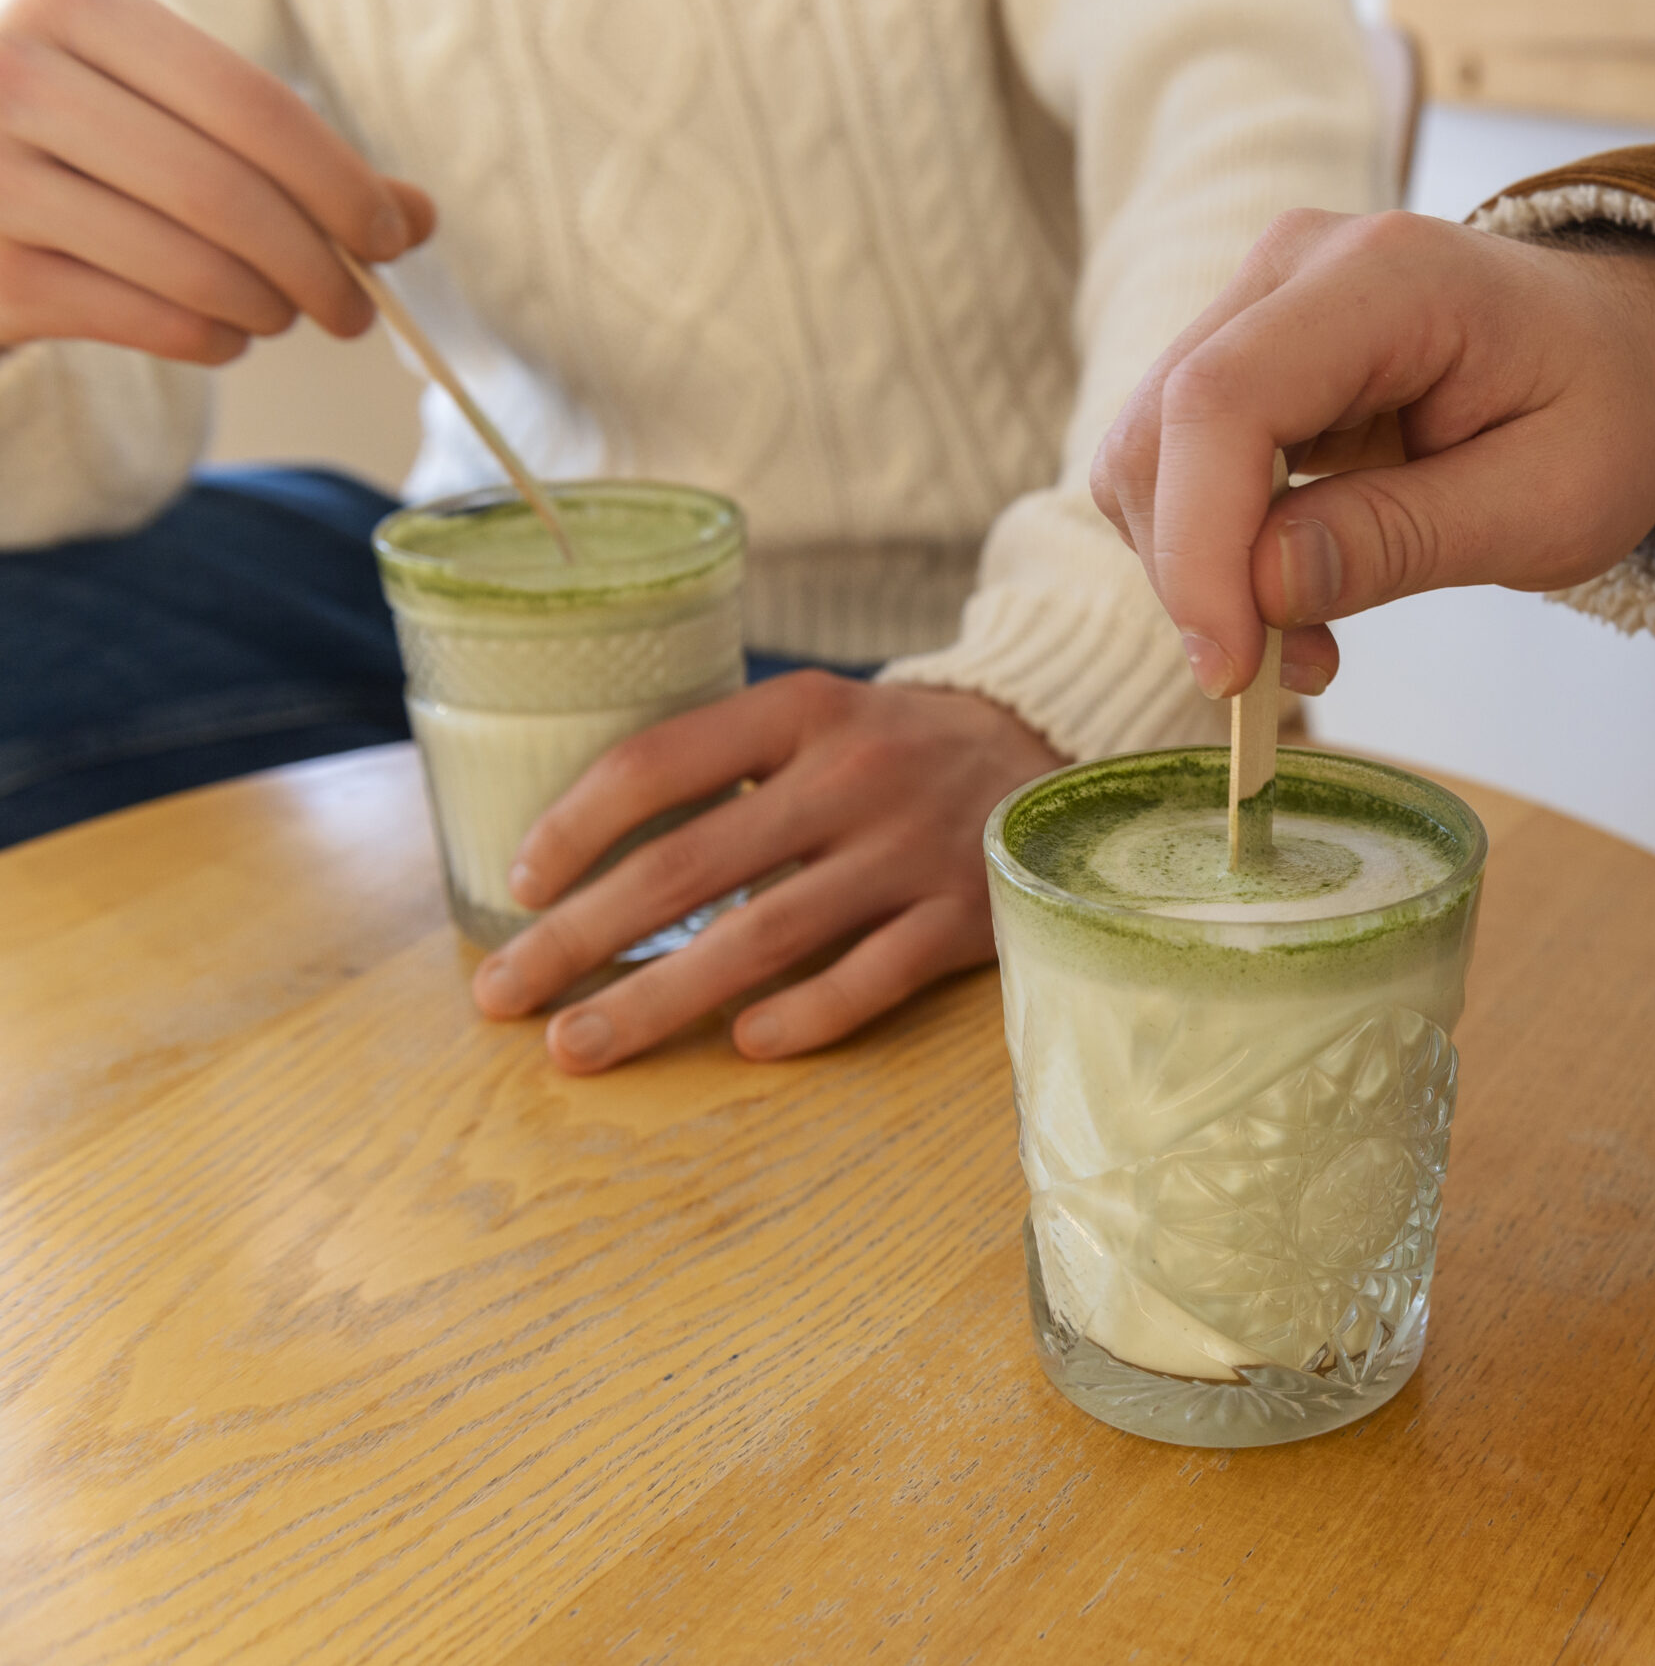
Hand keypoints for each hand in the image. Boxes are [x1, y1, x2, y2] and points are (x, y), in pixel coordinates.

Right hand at [0, 0, 433, 362]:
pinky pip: (151, 321)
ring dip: (271, 309)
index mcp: (78, 8)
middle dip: (319, 267)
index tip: (390, 238)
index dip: (341, 184)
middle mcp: (15, 77)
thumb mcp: (183, 118)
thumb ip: (301, 157)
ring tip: (286, 315)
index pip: (252, 104)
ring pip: (191, 266)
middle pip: (225, 193)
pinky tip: (224, 332)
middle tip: (356, 309)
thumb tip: (419, 215)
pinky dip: (215, 339)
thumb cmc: (96, 148)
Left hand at [471, 674, 1067, 1071]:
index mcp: (802, 711)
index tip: (519, 885)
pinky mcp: (966, 916)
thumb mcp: (815, 721)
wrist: (1049, 753)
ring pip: (762, 938)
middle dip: (580, 938)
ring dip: (658, 999)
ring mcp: (911, 850)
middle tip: (500, 996)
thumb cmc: (894, 751)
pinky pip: (869, 979)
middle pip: (689, 866)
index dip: (575, 825)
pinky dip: (802, 1016)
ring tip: (579, 1046)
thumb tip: (580, 857)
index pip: (660, 761)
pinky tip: (740, 1045)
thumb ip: (725, 765)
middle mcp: (853, 775)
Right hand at [1090, 207, 1654, 698]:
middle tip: (1294, 674)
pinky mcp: (1239, 352)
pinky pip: (1173, 464)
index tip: (1229, 668)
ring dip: (1200, 574)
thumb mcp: (1548, 504)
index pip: (1224, 399)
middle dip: (1197, 577)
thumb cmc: (1606, 410)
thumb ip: (1402, 540)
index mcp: (1386, 277)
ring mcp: (1255, 301)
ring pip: (1146, 456)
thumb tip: (1261, 589)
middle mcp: (1294, 265)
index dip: (1200, 543)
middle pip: (1160, 431)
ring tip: (1309, 641)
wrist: (1621, 346)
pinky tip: (1292, 592)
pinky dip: (1211, 551)